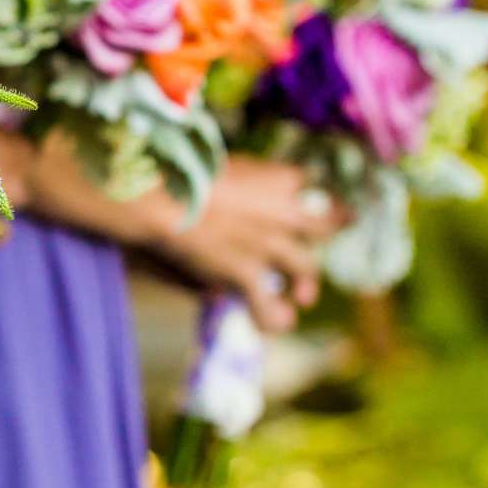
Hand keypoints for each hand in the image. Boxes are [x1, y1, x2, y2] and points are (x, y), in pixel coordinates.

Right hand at [151, 159, 340, 333]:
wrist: (159, 198)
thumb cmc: (179, 172)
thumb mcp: (220, 164)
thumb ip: (244, 178)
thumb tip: (249, 193)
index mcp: (274, 178)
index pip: (306, 181)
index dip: (311, 192)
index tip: (310, 199)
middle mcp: (281, 212)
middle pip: (323, 225)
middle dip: (328, 234)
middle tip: (326, 239)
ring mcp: (268, 245)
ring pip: (306, 268)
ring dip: (306, 283)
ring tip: (304, 296)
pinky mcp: (247, 274)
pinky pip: (270, 306)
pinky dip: (273, 318)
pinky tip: (274, 324)